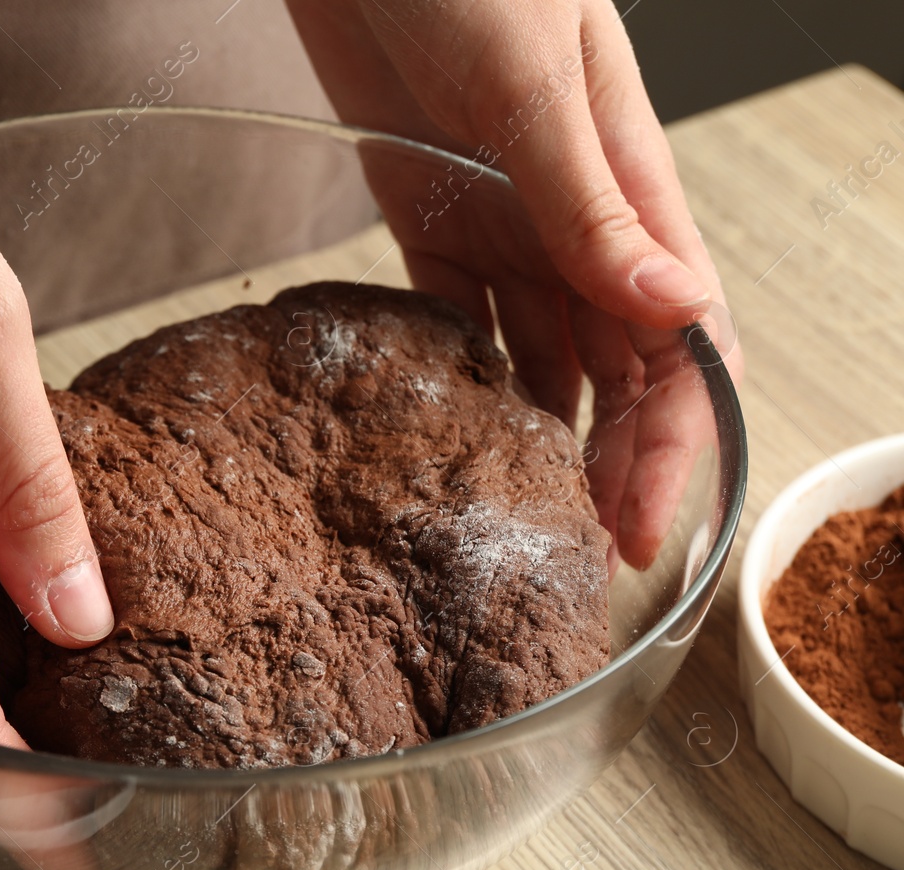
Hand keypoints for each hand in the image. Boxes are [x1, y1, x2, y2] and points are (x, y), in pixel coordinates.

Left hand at [288, 0, 743, 567]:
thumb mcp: (534, 82)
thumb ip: (592, 201)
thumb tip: (674, 305)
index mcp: (630, 190)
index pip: (680, 340)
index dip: (672, 441)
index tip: (640, 525)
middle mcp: (573, 223)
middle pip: (615, 366)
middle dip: (609, 461)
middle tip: (575, 551)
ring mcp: (499, 223)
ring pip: (538, 353)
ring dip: (537, 433)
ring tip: (514, 516)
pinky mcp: (424, 219)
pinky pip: (451, 319)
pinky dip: (457, 376)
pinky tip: (446, 434)